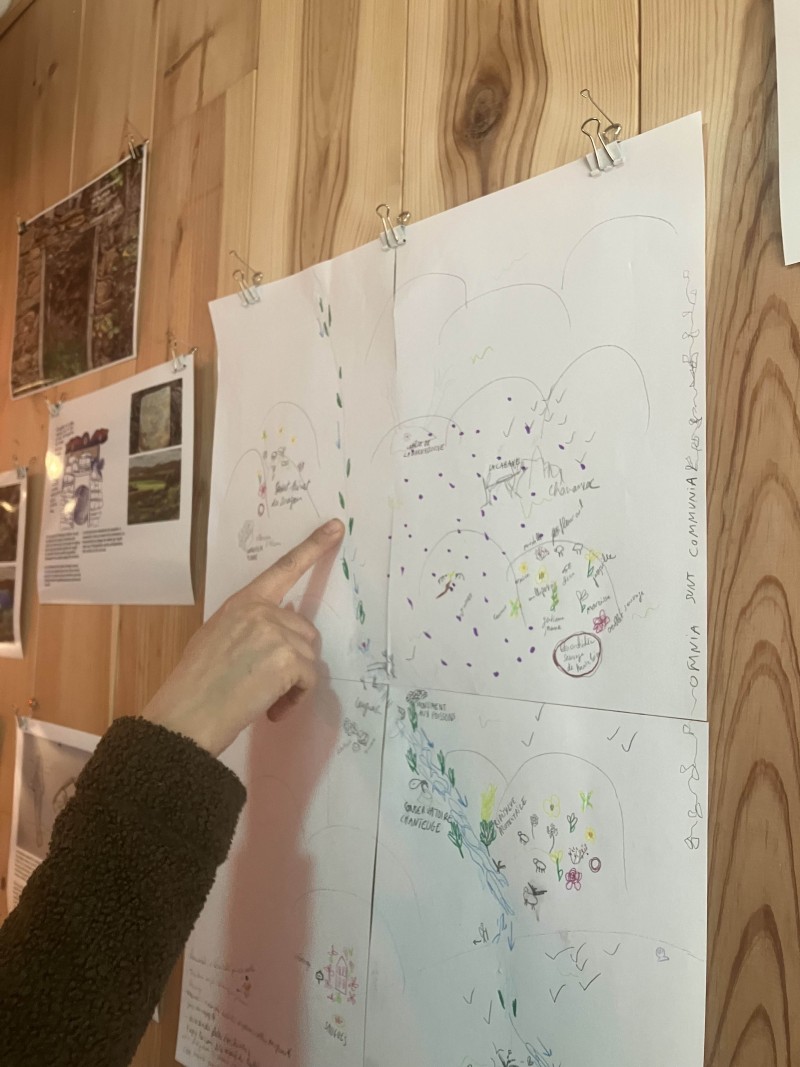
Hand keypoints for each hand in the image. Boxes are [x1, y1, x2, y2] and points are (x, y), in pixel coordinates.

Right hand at [142, 519, 344, 755]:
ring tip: (265, 699)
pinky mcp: (288, 659)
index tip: (336, 528)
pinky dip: (296, 699)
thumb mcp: (216, 638)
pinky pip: (309, 679)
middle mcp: (261, 610)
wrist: (185, 715)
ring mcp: (275, 632)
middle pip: (304, 629)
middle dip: (294, 658)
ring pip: (309, 656)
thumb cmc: (194, 686)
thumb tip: (277, 632)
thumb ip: (248, 626)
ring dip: (294, 682)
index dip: (313, 547)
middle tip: (267, 684)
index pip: (283, 569)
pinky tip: (272, 710)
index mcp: (242, 602)